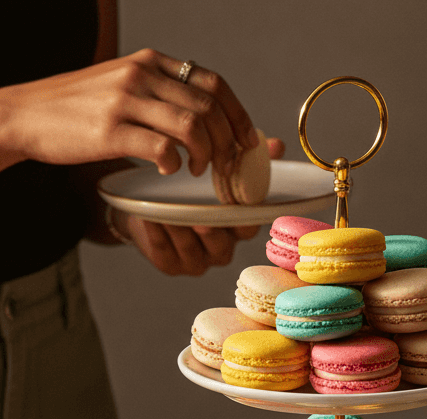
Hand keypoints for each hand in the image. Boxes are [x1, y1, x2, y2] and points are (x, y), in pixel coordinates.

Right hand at [0, 49, 258, 178]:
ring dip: (206, 155)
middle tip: (226, 168)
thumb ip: (161, 94)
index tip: (248, 142)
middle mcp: (141, 74)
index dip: (238, 115)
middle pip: (209, 107)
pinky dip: (174, 165)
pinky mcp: (110, 130)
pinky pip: (161, 149)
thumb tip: (204, 118)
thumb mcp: (124, 86)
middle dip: (227, 142)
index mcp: (150, 62)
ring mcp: (125, 101)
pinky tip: (168, 173)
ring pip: (192, 126)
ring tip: (199, 172)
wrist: (25, 115)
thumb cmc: (78, 109)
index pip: (213, 83)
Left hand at [108, 136, 285, 274]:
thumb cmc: (189, 191)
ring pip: (191, 248)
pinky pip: (164, 249)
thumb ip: (247, 160)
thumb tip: (278, 145)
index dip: (243, 220)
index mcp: (236, 230)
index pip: (248, 228)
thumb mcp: (217, 173)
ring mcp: (195, 261)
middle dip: (210, 232)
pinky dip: (158, 233)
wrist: (148, 207)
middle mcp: (220, 250)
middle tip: (201, 220)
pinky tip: (150, 218)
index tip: (234, 204)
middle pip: (220, 244)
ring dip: (180, 230)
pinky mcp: (170, 265)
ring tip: (168, 212)